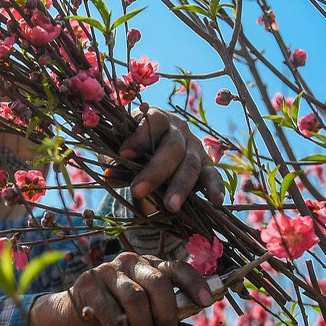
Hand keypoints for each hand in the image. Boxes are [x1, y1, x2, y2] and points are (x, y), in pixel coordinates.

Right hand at [28, 252, 215, 325]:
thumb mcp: (154, 325)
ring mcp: (108, 270)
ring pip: (135, 297)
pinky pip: (110, 309)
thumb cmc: (120, 318)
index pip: (177, 268)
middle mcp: (131, 262)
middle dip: (167, 315)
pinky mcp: (88, 283)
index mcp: (151, 267)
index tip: (207, 302)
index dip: (194, 282)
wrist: (74, 316)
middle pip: (158, 283)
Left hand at [108, 107, 225, 212]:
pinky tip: (216, 201)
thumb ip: (116, 161)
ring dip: (181, 186)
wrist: (154, 151)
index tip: (124, 154)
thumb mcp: (120, 151)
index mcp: (156, 119)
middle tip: (138, 191)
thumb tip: (110, 176)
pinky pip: (213, 175)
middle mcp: (179, 130)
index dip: (139, 138)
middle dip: (155, 171)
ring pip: (191, 165)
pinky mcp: (207, 165)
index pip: (152, 123)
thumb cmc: (134, 148)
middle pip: (172, 148)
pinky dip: (215, 187)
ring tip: (171, 207)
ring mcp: (195, 147)